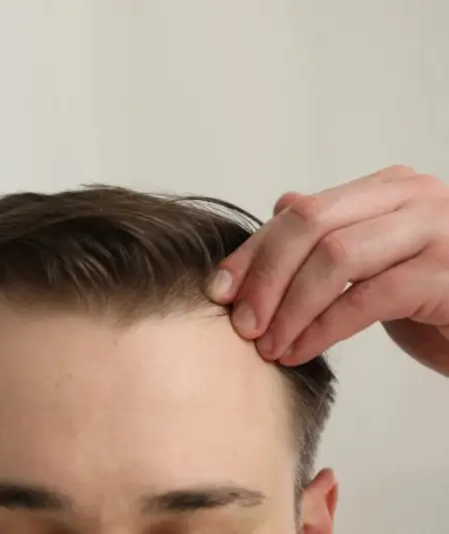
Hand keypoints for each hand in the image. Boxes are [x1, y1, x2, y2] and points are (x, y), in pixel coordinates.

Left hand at [206, 165, 448, 374]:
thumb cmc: (437, 298)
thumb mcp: (378, 262)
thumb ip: (335, 232)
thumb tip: (280, 204)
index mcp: (388, 189)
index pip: (302, 212)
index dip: (254, 252)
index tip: (219, 289)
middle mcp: (414, 198)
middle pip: (311, 225)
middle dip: (265, 276)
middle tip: (239, 322)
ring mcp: (436, 232)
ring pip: (334, 258)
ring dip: (289, 307)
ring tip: (266, 344)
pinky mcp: (448, 275)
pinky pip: (366, 299)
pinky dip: (321, 329)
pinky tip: (298, 351)